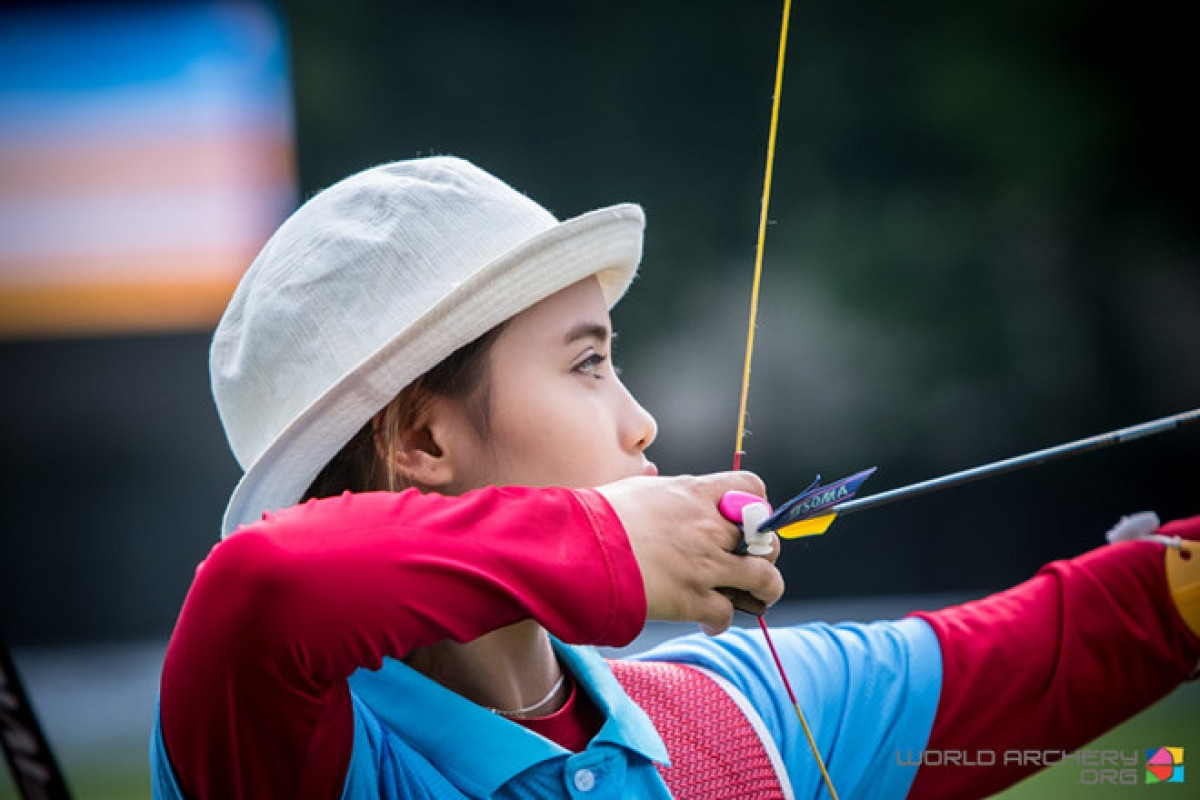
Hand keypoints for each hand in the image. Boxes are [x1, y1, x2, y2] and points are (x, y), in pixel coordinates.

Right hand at [596, 472, 784, 634]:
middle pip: (766, 539)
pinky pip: (727, 614)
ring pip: (764, 579)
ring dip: (763, 591)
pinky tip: (707, 621)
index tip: (746, 520)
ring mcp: (704, 565)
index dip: (756, 507)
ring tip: (751, 598)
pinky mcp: (692, 599)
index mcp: (694, 493)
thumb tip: (676, 504)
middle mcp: (707, 527)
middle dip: (763, 554)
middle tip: (749, 564)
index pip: (752, 489)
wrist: (576, 548)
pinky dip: (722, 621)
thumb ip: (670, 498)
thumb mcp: (640, 491)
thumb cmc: (596, 517)